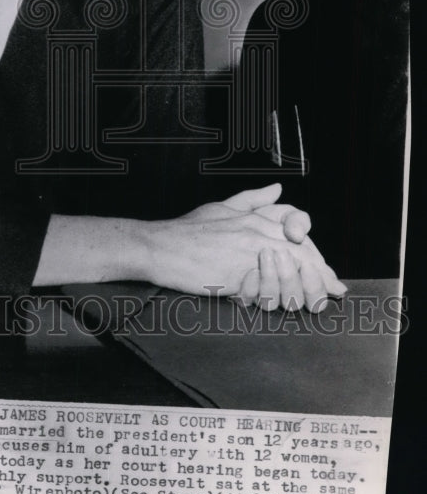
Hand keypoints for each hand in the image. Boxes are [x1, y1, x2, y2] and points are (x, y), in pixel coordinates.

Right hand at [143, 184, 345, 310]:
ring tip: (315, 301)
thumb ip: (252, 199)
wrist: (160, 247)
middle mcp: (255, 231)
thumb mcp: (222, 207)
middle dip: (321, 273)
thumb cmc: (187, 231)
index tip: (326, 270)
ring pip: (292, 271)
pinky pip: (268, 288)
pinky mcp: (238, 273)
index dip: (315, 252)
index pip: (298, 231)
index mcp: (254, 216)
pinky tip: (289, 304)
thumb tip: (276, 189)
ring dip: (305, 288)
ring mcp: (248, 252)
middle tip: (333, 289)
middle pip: (302, 252)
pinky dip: (281, 298)